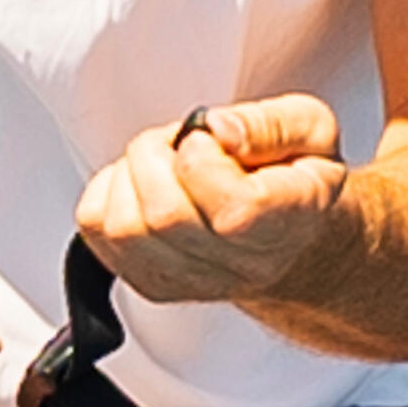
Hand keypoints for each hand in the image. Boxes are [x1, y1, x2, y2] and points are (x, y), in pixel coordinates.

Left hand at [77, 96, 353, 311]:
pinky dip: (108, 193)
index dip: (203, 157)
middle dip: (156, 155)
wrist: (292, 240)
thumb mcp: (311, 129)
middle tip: (180, 144)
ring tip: (164, 166)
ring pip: (123, 228)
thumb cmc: (295, 180)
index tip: (211, 138)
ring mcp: (192, 282)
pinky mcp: (151, 283)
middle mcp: (241, 265)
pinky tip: (144, 187)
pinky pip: (96, 231)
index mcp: (288, 222)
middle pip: (164, 217)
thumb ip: (270, 123)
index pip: (231, 210)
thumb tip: (218, 129)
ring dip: (130, 175)